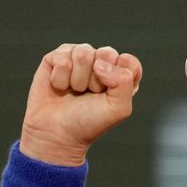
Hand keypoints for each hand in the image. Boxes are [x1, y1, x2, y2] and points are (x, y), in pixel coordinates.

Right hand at [19, 43, 142, 165]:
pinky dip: (60, 78)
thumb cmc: (90, 122)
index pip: (129, 61)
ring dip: (78, 79)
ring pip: (83, 53)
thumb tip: (99, 63)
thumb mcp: (119, 109)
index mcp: (121, 76)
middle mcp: (101, 64)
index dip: (119, 77)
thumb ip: (124, 82)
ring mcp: (79, 59)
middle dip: (97, 79)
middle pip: (107, 52)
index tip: (109, 95)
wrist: (57, 133)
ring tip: (75, 91)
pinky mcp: (56, 58)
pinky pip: (62, 58)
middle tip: (90, 94)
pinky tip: (60, 87)